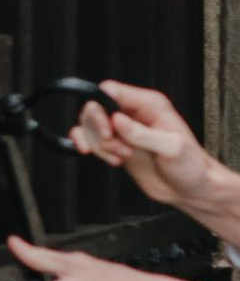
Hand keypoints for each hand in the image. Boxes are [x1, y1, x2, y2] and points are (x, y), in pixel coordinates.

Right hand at [69, 78, 232, 219]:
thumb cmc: (190, 167)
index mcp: (149, 104)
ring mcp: (124, 130)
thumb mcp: (171, 148)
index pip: (111, 91)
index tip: (107, 130)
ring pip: (90, 126)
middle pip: (95, 108)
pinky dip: (89, 147)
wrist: (191, 189)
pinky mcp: (117, 145)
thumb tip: (116, 120)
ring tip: (122, 157)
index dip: (101, 108)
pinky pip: (90, 139)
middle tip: (116, 147)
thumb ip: (142, 134)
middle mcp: (134, 113)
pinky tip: (106, 159)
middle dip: (98, 130)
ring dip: (99, 145)